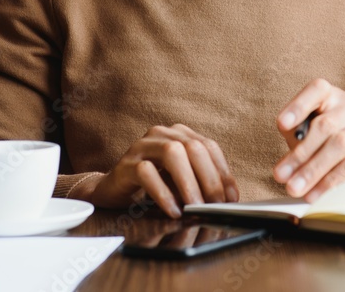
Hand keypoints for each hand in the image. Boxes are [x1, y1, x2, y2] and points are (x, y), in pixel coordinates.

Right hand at [68, 124, 238, 217]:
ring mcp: (143, 145)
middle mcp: (162, 133)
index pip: (209, 147)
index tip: (232, 198)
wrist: (112, 190)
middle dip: (209, 178)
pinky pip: (147, 173)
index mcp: (180, 133)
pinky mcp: (126, 163)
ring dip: (188, 183)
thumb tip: (229, 198)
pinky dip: (164, 193)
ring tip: (195, 207)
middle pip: (193, 147)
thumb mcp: (181, 182)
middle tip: (215, 205)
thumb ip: (202, 182)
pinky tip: (173, 210)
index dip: (223, 172)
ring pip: (172, 153)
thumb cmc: (152, 185)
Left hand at [273, 78, 344, 201]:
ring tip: (295, 188)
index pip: (317, 89)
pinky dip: (330, 181)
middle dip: (300, 154)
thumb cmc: (325, 141)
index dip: (298, 106)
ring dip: (314, 171)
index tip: (282, 124)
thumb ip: (296, 137)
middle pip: (326, 125)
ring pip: (340, 146)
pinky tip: (315, 193)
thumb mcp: (306, 133)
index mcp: (332, 94)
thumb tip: (287, 164)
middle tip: (280, 176)